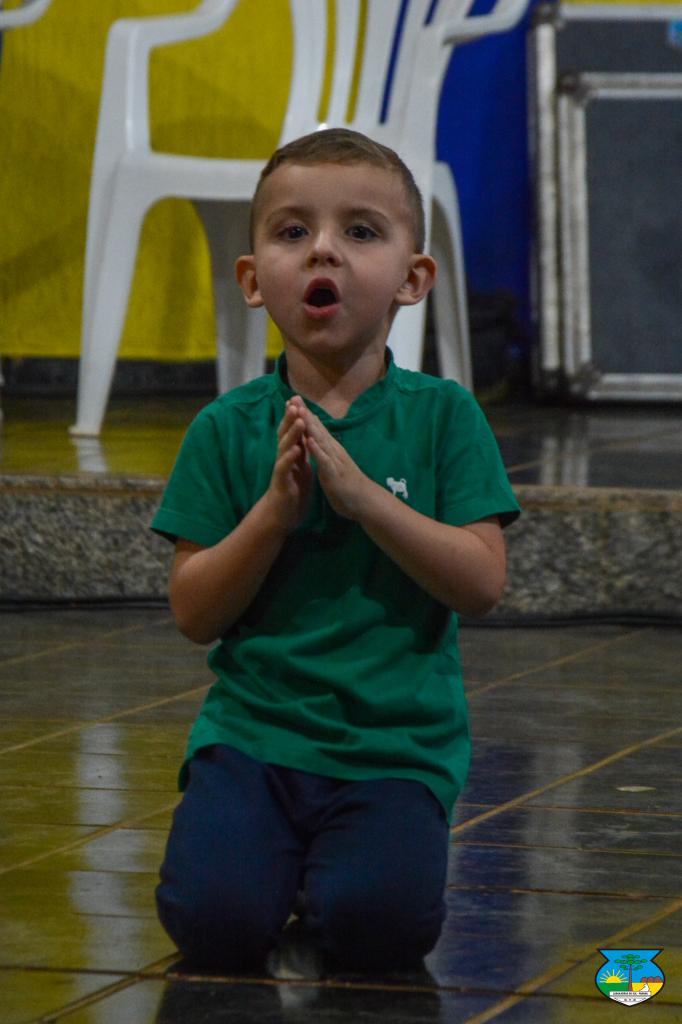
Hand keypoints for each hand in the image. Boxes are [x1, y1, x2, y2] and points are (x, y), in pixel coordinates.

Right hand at [265, 397, 312, 531]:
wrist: (281, 516)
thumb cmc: (292, 491)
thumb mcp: (300, 468)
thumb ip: (301, 453)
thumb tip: (305, 438)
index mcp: (291, 455)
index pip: (292, 432)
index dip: (294, 416)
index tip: (298, 400)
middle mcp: (284, 458)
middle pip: (286, 434)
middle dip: (290, 418)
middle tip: (294, 402)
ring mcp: (281, 469)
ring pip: (285, 447)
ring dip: (292, 434)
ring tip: (298, 420)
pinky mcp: (281, 482)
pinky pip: (284, 468)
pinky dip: (290, 458)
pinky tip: (296, 449)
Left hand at [302, 406, 372, 519]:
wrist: (364, 500)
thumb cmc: (348, 484)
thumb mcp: (334, 463)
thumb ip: (326, 449)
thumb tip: (317, 436)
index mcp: (331, 449)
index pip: (316, 428)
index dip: (305, 414)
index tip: (293, 400)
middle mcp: (333, 450)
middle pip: (317, 429)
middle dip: (304, 414)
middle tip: (294, 397)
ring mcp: (334, 461)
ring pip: (320, 440)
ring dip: (309, 426)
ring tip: (300, 412)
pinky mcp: (334, 473)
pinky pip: (324, 460)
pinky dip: (316, 450)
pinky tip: (309, 440)